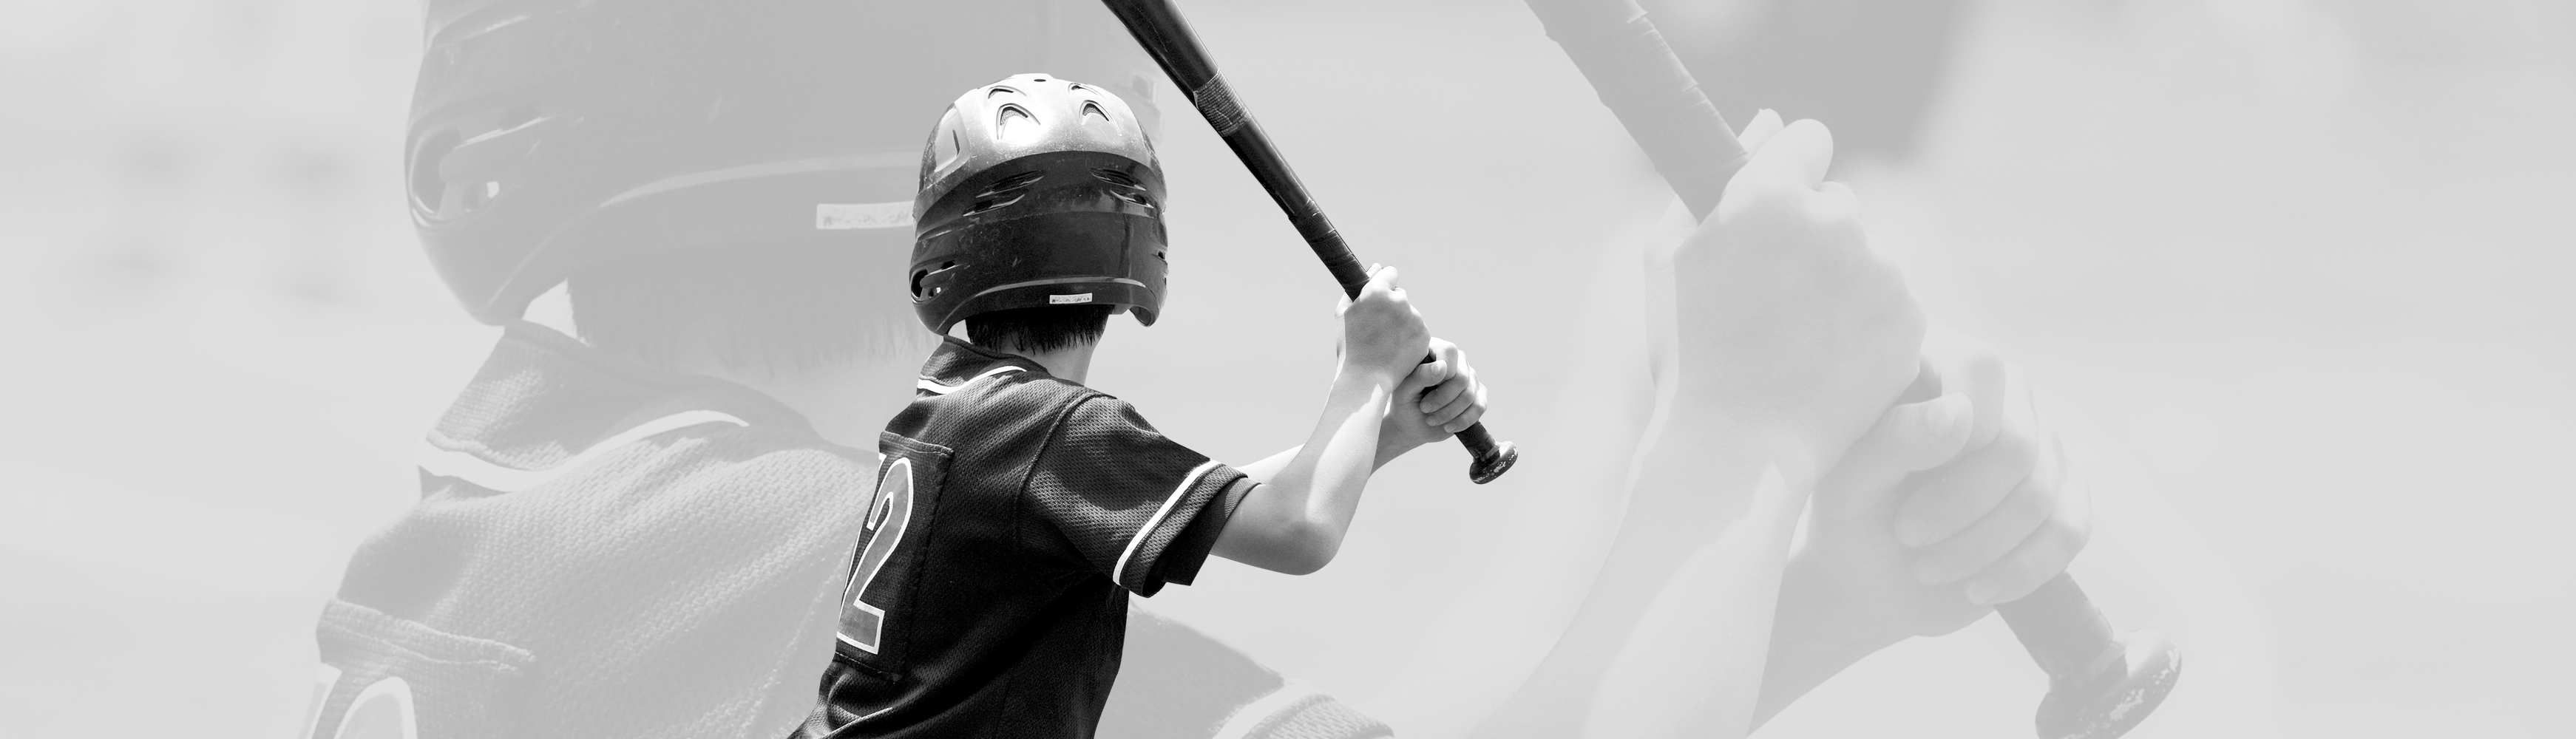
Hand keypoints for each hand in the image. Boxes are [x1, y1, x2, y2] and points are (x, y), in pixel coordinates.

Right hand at [1337, 264, 1432, 383]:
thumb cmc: (1350, 346)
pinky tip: (1396, 351)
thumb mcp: (1343, 314)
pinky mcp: (1424, 335)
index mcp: (1377, 292)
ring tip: (1386, 344)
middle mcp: (1399, 301)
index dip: (1384, 286)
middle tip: (1379, 329)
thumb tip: (1376, 267)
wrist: (1366, 380)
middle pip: (1400, 295)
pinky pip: (1418, 330)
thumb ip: (1357, 287)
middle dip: (1392, 307)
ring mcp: (1414, 318)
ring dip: (1402, 323)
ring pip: (1410, 314)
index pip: (1390, 273)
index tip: (1379, 300)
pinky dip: (1410, 338)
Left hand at [1377, 337, 1488, 459]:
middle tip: (1425, 409)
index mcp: (1436, 350)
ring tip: (1431, 419)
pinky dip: (1462, 421)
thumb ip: (1420, 376)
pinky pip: (1480, 407)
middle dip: (1442, 399)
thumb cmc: (1404, 403)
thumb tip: (1442, 367)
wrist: (1412, 424)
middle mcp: (1457, 360)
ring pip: (1469, 395)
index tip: (1421, 393)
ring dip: (1448, 413)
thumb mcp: (1404, 391)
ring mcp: (1470, 378)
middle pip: (1461, 377)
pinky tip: (1448, 426)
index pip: (1449, 352)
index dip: (1439, 375)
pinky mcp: (1478, 396)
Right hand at [1663, 114, 1924, 466]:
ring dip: (1841, 286)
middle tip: (1774, 301)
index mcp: (1770, 195)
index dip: (1788, 176)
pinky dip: (1867, 328)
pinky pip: (1891, 303)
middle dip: (1814, 237)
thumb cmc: (1688, 353)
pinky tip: (1827, 364)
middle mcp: (1835, 222)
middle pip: (1839, 203)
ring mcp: (1879, 272)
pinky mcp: (1909, 320)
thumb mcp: (1667, 257)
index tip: (1774, 217)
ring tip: (1796, 343)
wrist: (1737, 450)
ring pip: (1868, 256)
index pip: (1808, 140)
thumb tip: (1768, 121)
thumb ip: (1711, 178)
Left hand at [1792, 329, 2090, 638]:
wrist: (1871, 580)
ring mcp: (2041, 445)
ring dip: (1977, 546)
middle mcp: (2003, 394)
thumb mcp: (1849, 481)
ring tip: (1927, 567)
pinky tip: (1975, 587)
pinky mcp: (2064, 498)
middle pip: (2015, 443)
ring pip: (2038, 494)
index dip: (1952, 433)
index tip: (1899, 486)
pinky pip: (2068, 531)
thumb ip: (1894, 439)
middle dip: (1959, 505)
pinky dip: (2017, 570)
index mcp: (1942, 363)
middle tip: (1907, 535)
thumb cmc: (1849, 515)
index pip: (1979, 367)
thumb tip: (1961, 412)